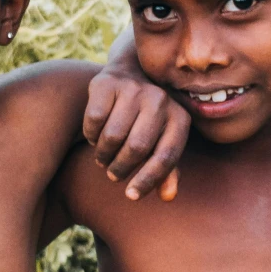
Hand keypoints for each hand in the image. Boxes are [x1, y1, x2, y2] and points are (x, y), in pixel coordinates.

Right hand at [81, 64, 188, 200]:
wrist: (131, 74)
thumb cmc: (148, 120)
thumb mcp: (162, 141)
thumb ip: (166, 170)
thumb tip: (167, 197)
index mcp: (180, 117)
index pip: (166, 157)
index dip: (147, 180)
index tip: (131, 195)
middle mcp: (160, 99)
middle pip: (136, 148)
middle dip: (120, 168)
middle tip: (113, 174)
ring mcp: (134, 89)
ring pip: (112, 136)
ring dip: (103, 155)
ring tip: (103, 157)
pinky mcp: (107, 83)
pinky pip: (94, 121)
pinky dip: (90, 136)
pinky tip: (95, 136)